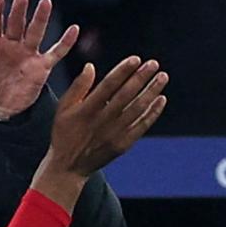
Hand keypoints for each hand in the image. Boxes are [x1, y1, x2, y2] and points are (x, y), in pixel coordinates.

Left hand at [0, 0, 78, 119]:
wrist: (1, 107)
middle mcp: (11, 44)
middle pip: (16, 24)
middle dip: (19, 11)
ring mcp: (27, 53)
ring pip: (35, 32)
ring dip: (40, 18)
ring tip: (45, 2)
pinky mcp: (41, 65)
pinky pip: (56, 52)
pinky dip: (65, 42)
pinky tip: (74, 29)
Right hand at [31, 55, 167, 209]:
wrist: (68, 167)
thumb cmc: (64, 134)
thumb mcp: (63, 109)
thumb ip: (77, 88)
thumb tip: (90, 66)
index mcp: (86, 110)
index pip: (108, 86)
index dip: (123, 71)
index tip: (136, 59)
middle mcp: (102, 121)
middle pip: (126, 95)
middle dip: (141, 77)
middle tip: (154, 63)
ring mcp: (114, 133)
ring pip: (137, 109)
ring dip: (151, 91)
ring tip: (162, 77)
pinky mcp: (123, 144)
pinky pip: (142, 126)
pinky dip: (153, 112)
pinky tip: (161, 100)